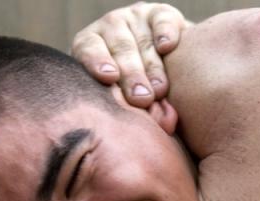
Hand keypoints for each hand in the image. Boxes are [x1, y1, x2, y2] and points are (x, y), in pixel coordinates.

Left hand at [71, 2, 188, 107]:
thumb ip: (123, 111)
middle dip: (131, 75)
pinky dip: (164, 33)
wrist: (171, 73)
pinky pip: (162, 21)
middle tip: (141, 99)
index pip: (88, 50)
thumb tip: (136, 129)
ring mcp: (135, 18)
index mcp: (90, 47)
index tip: (109, 77)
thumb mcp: (122, 102)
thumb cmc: (136, 96)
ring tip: (160, 90)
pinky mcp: (160, 13)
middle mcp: (110, 28)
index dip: (97, 62)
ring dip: (152, 67)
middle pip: (120, 50)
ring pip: (142, 41)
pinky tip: (166, 46)